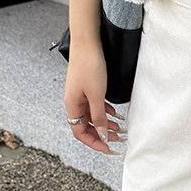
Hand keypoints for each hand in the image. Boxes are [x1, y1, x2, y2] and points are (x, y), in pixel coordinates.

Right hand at [63, 39, 124, 154]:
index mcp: (72, 105)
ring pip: (92, 115)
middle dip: (101, 134)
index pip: (80, 132)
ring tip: (118, 128)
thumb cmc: (89, 66)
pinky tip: (114, 113)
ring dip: (105, 123)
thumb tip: (101, 134)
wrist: (87, 42)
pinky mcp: (87, 87)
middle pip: (86, 125)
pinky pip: (95, 105)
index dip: (94, 142)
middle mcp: (74, 101)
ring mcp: (80, 94)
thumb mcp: (97, 95)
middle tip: (117, 139)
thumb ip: (99, 117)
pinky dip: (105, 111)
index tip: (108, 148)